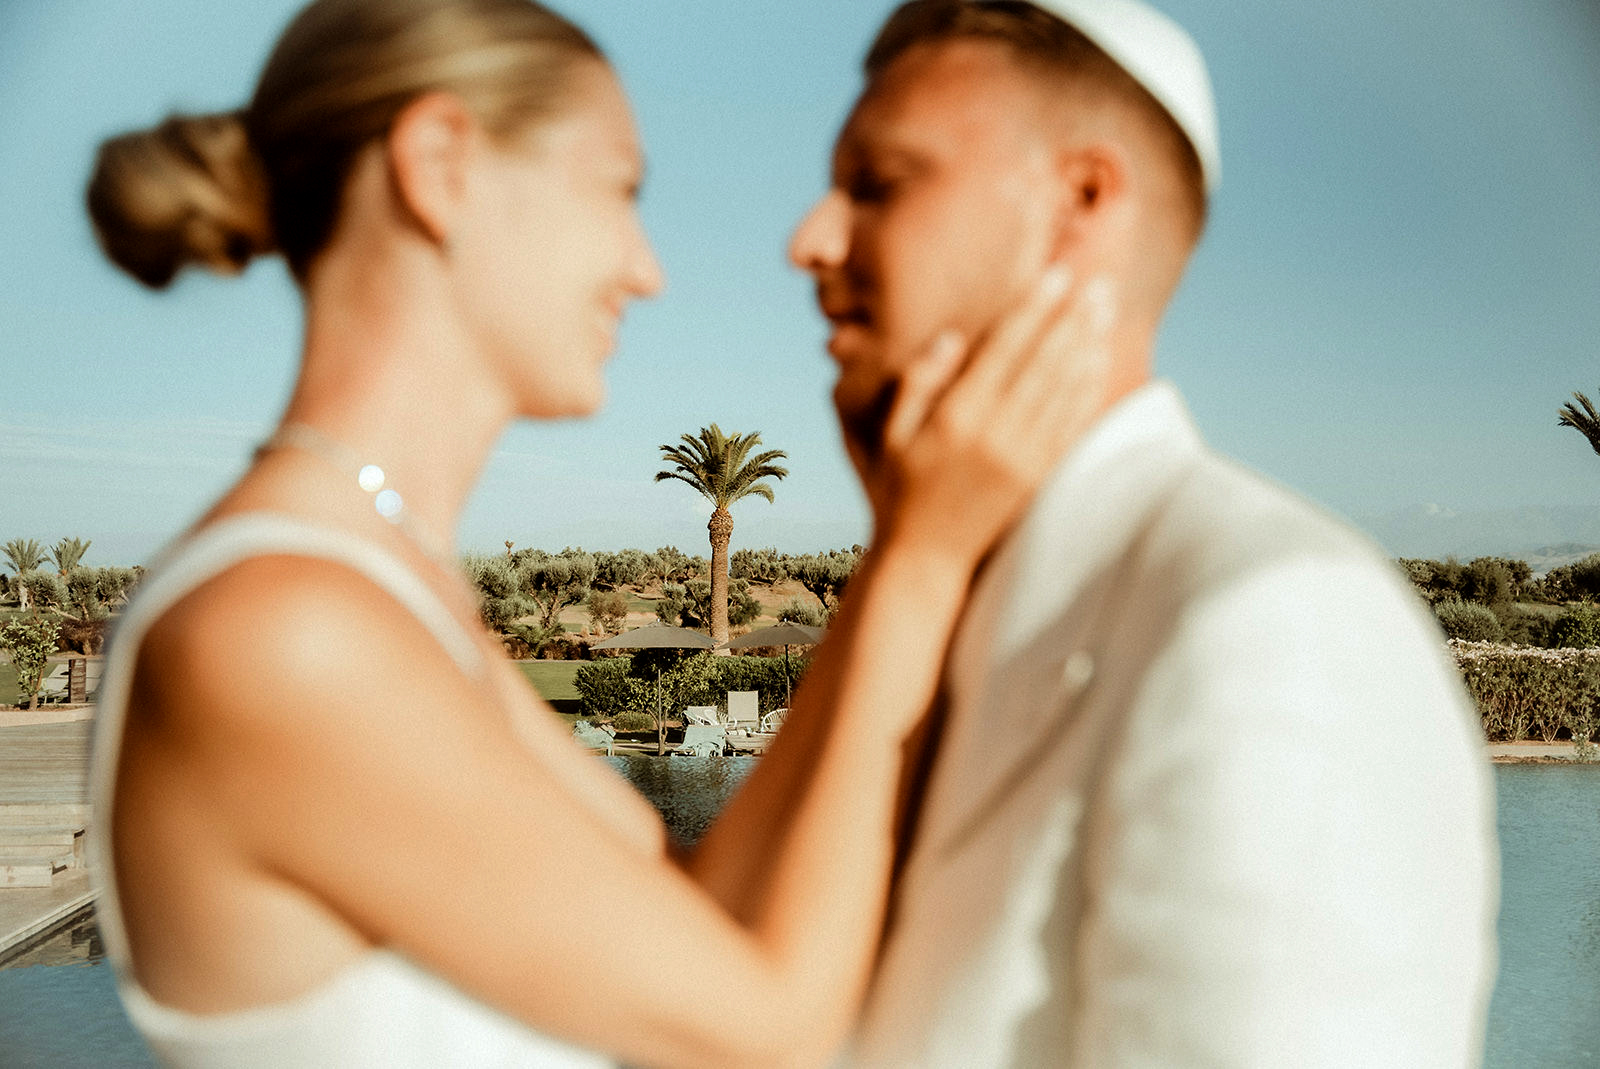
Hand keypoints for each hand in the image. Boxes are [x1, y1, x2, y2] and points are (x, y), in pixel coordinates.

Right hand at [858, 266, 1114, 565]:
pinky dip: (1089, 387)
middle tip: (1096, 279)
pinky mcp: (1040, 478)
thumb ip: (917, 382)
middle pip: (1044, 360)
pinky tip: (1099, 359)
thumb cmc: (901, 489)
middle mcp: (996, 433)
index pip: (1005, 348)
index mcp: (956, 416)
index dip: (1034, 307)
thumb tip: (951, 337)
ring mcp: (1023, 457)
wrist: (926, 558)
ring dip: (1088, 343)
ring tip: (1105, 307)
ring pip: (1065, 388)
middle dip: (1072, 316)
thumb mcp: (891, 433)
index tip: (1057, 274)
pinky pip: (1073, 423)